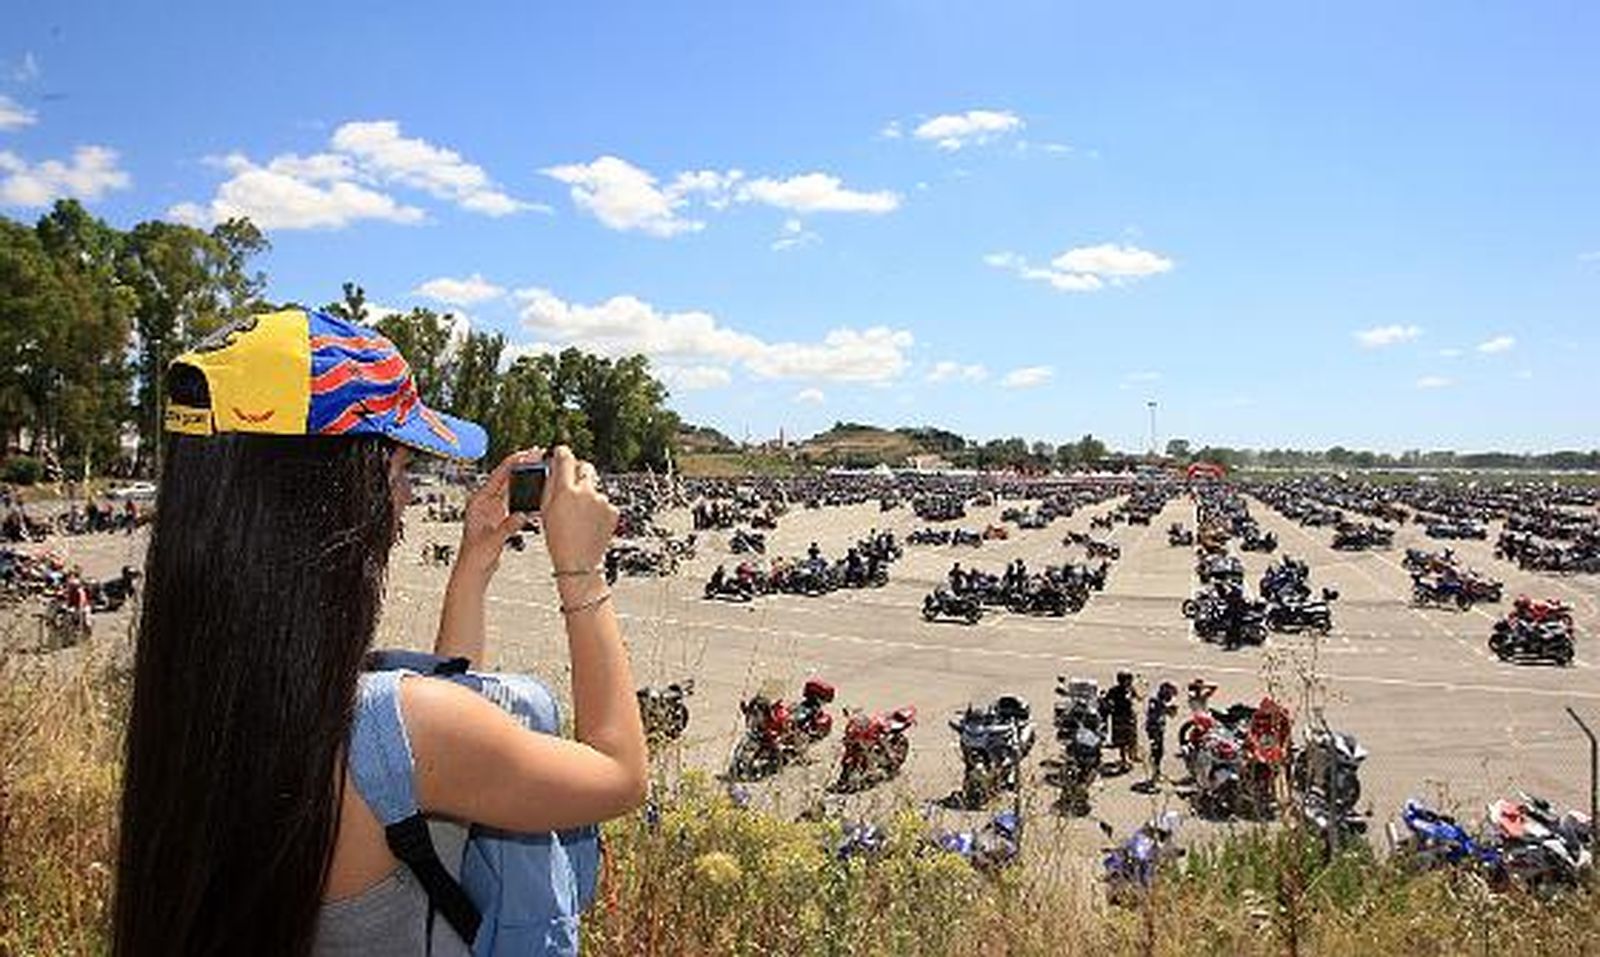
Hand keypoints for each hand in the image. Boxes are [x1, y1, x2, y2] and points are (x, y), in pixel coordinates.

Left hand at [455, 448, 542, 581]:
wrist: (473, 570)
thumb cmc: (475, 557)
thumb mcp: (492, 541)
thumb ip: (507, 527)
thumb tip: (523, 515)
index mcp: (479, 502)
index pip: (498, 476)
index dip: (514, 462)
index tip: (528, 453)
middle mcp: (485, 502)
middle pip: (506, 477)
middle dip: (522, 465)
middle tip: (538, 454)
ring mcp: (493, 508)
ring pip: (512, 487)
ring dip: (524, 478)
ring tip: (539, 467)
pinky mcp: (500, 516)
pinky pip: (515, 500)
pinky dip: (525, 494)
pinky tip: (536, 490)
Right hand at [542, 446, 618, 578]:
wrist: (579, 562)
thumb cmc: (558, 539)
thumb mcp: (545, 510)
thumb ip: (549, 484)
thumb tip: (553, 466)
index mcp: (566, 490)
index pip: (565, 457)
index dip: (561, 453)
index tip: (560, 453)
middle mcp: (586, 492)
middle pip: (585, 466)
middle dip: (578, 471)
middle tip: (571, 483)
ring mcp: (602, 501)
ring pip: (594, 487)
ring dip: (588, 494)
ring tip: (579, 515)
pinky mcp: (613, 510)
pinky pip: (604, 501)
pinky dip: (598, 507)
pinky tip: (589, 522)